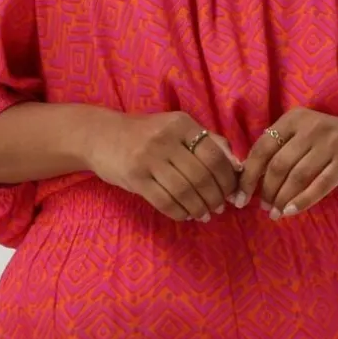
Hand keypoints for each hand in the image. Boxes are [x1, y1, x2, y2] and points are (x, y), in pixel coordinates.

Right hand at [85, 110, 242, 221]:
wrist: (101, 135)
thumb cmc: (145, 134)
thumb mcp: (176, 128)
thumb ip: (207, 141)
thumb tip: (236, 165)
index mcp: (181, 123)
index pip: (215, 155)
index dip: (227, 178)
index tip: (231, 192)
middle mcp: (166, 137)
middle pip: (202, 175)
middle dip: (215, 197)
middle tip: (219, 208)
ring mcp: (148, 157)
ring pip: (185, 191)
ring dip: (200, 208)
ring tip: (204, 214)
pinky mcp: (135, 177)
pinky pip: (165, 201)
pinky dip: (181, 213)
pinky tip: (187, 215)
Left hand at [234, 109, 337, 217]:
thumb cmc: (326, 140)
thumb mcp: (302, 133)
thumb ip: (278, 147)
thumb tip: (245, 177)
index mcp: (293, 118)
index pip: (262, 148)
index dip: (249, 175)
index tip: (239, 197)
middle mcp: (311, 127)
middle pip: (279, 165)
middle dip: (266, 190)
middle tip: (263, 208)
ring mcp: (331, 143)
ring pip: (298, 177)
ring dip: (283, 199)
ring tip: (276, 213)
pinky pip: (320, 186)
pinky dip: (303, 201)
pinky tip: (291, 212)